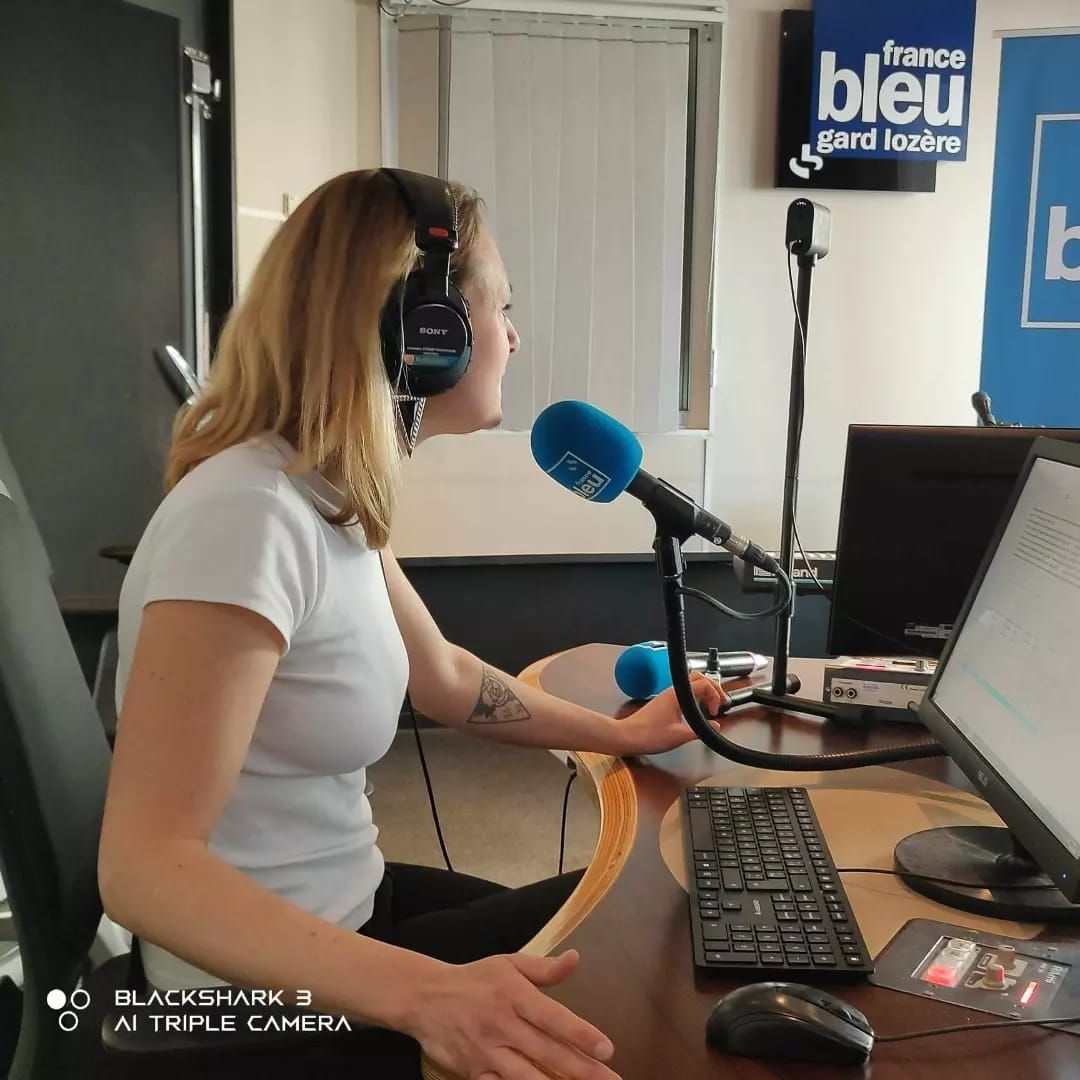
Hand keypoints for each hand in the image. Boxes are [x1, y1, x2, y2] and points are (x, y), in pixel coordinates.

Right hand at [403, 948, 619, 1079]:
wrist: (425, 997)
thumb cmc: (475, 979)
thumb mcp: (508, 963)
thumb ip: (544, 968)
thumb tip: (575, 959)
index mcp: (513, 994)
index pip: (552, 1018)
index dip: (581, 1034)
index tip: (607, 1048)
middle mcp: (501, 1024)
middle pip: (547, 1053)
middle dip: (582, 1070)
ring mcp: (486, 1052)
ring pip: (526, 1077)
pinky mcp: (473, 1072)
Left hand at [613, 672, 727, 755]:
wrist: (627, 736)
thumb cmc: (649, 735)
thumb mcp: (679, 736)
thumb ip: (700, 731)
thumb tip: (716, 727)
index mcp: (676, 695)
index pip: (704, 684)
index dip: (715, 695)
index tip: (715, 711)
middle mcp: (672, 691)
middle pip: (698, 678)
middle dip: (712, 688)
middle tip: (719, 702)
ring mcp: (667, 695)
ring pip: (690, 684)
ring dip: (703, 692)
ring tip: (710, 705)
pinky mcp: (664, 702)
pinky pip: (684, 693)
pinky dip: (694, 697)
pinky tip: (695, 711)